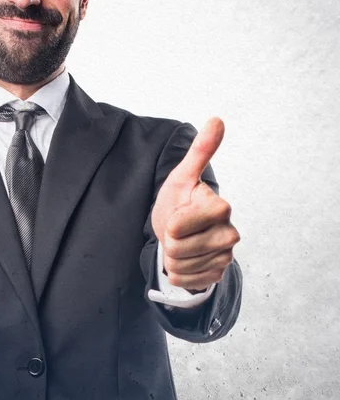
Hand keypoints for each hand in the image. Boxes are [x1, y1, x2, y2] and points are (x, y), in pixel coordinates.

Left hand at [151, 118, 239, 290]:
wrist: (180, 230)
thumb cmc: (179, 200)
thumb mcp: (182, 176)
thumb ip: (200, 151)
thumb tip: (216, 119)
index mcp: (221, 208)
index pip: (177, 227)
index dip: (170, 221)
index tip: (179, 211)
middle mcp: (230, 234)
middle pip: (176, 248)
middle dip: (170, 240)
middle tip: (178, 229)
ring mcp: (226, 257)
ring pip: (178, 265)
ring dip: (172, 255)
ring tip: (181, 241)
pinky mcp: (218, 274)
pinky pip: (184, 280)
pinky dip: (177, 271)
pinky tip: (185, 258)